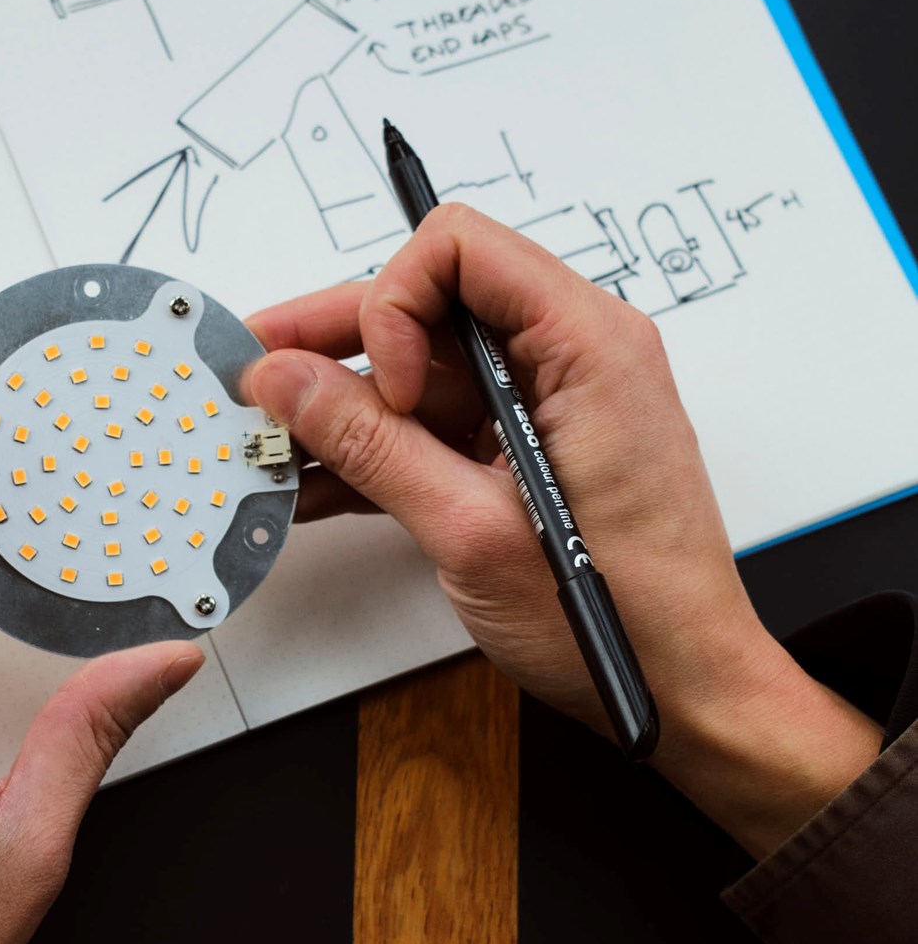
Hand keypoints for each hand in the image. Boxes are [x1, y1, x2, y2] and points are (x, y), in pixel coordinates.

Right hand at [248, 206, 879, 859]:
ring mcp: (548, 406)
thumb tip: (290, 383)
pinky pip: (436, 424)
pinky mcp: (527, 451)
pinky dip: (376, 450)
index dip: (393, 304)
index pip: (460, 249)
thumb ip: (372, 447)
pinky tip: (313, 484)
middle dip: (338, 345)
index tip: (378, 390)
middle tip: (258, 378)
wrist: (685, 694)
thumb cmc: (629, 620)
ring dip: (344, 409)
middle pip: (429, 305)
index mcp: (587, 346)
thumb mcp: (474, 531)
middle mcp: (572, 358)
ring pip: (421, 370)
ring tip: (272, 448)